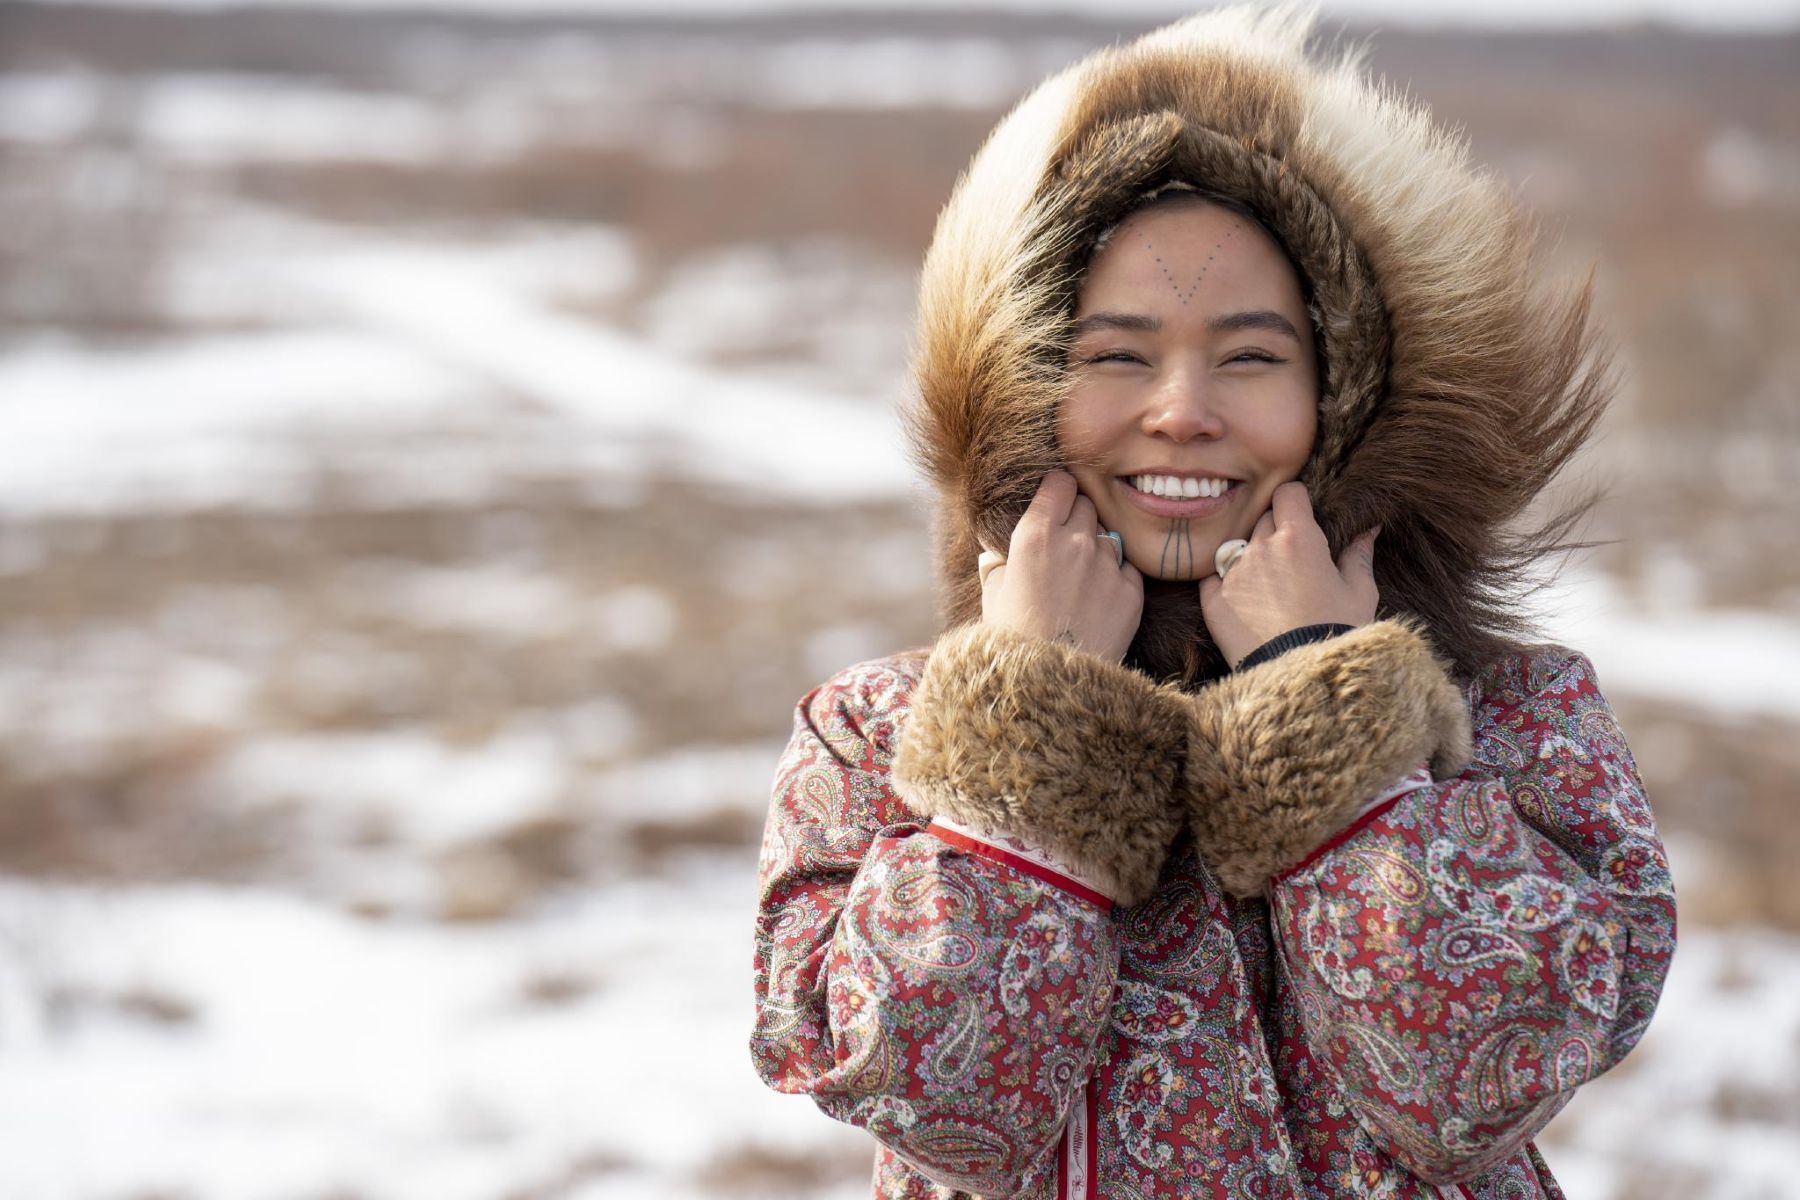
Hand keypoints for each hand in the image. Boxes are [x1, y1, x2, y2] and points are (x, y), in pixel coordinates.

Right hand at [980, 470, 1143, 662]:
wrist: (1049, 686)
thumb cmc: (1012, 640)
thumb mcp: (994, 594)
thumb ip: (999, 562)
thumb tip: (999, 550)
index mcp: (1034, 535)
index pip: (1060, 482)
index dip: (1058, 489)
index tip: (1055, 500)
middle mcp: (1075, 542)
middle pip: (1087, 505)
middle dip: (1077, 518)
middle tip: (1065, 544)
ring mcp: (1108, 565)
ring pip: (1109, 537)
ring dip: (1097, 550)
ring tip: (1080, 580)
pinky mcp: (1132, 592)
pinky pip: (1127, 569)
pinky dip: (1115, 579)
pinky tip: (1097, 601)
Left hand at [1198, 481, 1379, 666]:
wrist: (1303, 681)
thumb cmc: (1338, 633)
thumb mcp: (1359, 592)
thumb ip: (1359, 553)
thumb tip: (1369, 526)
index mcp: (1299, 539)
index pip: (1289, 493)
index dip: (1297, 500)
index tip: (1303, 513)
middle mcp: (1261, 548)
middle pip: (1262, 518)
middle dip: (1276, 530)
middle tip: (1291, 557)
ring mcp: (1232, 573)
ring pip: (1237, 546)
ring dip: (1250, 555)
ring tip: (1269, 583)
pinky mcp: (1213, 600)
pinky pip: (1213, 575)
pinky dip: (1225, 581)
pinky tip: (1244, 598)